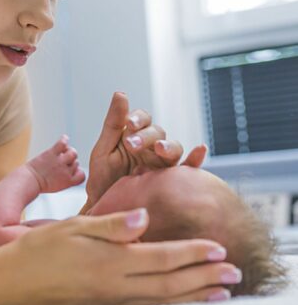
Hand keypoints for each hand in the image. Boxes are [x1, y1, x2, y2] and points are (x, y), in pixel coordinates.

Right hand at [0, 209, 235, 304]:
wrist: (11, 283)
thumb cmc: (39, 249)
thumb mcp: (72, 227)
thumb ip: (110, 225)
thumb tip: (144, 218)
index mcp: (109, 261)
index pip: (162, 257)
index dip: (193, 253)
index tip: (219, 248)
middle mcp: (115, 285)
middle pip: (170, 284)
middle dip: (204, 277)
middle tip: (233, 273)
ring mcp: (110, 301)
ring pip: (162, 300)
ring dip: (194, 295)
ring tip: (220, 292)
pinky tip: (179, 301)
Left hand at [82, 92, 206, 212]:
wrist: (106, 211)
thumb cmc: (103, 180)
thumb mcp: (103, 150)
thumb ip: (113, 123)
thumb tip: (121, 93)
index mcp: (135, 137)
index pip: (142, 119)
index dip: (138, 118)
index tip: (129, 124)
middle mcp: (152, 148)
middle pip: (159, 133)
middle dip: (147, 136)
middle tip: (132, 143)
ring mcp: (163, 164)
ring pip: (174, 148)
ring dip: (168, 146)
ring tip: (160, 149)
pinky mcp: (171, 182)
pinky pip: (188, 170)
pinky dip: (196, 160)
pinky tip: (200, 150)